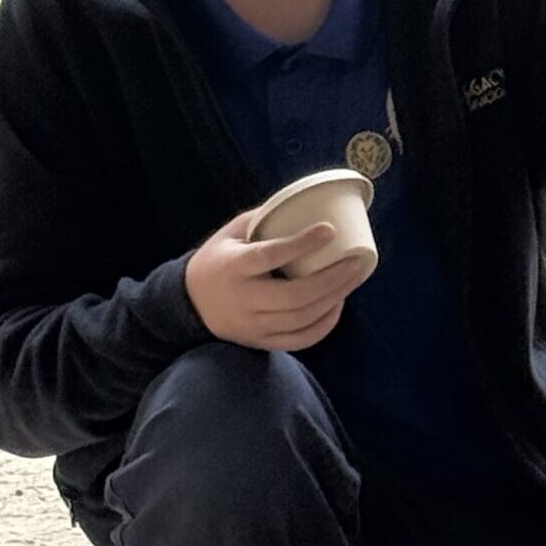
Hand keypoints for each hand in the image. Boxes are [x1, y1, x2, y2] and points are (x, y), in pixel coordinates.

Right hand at [185, 212, 373, 351]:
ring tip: (354, 278)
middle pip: (293, 297)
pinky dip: (324, 325)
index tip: (330, 230)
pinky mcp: (259, 342)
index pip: (269, 256)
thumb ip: (263, 219)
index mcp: (232, 267)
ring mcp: (251, 325)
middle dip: (331, 280)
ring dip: (333, 300)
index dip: (300, 244)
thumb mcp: (231, 233)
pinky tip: (338, 304)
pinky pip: (298, 340)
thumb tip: (306, 202)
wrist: (188, 303)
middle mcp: (242, 300)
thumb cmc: (218, 259)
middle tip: (357, 261)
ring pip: (300, 320)